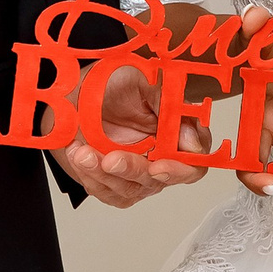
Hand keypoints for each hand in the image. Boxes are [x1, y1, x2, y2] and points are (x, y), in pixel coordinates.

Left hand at [54, 61, 214, 211]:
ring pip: (128, 188)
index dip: (180, 169)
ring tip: (83, 152)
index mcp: (177, 133)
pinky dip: (89, 174)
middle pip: (158, 179)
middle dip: (132, 170)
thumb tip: (192, 142)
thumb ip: (168, 106)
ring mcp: (137, 174)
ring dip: (102, 173)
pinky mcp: (113, 184)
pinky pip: (106, 191)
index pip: (194, 163)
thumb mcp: (142, 81)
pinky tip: (79, 155)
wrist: (78, 93)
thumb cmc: (113, 84)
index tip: (158, 165)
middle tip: (111, 159)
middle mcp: (161, 157)